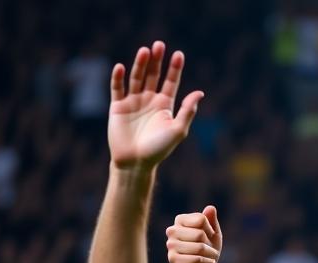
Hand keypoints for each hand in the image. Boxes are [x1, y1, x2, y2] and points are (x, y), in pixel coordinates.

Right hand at [108, 41, 202, 169]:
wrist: (136, 162)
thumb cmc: (159, 149)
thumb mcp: (177, 130)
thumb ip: (188, 111)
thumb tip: (200, 92)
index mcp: (165, 106)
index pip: (171, 82)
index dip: (174, 69)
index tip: (179, 54)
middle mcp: (149, 100)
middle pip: (153, 75)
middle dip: (157, 61)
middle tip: (159, 45)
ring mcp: (133, 101)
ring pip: (137, 78)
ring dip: (140, 64)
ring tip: (145, 51)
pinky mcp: (117, 106)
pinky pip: (117, 88)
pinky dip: (118, 77)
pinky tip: (121, 67)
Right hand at [167, 206, 221, 262]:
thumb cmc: (207, 249)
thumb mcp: (214, 234)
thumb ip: (212, 220)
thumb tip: (211, 208)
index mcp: (180, 220)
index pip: (201, 219)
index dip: (211, 230)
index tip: (209, 236)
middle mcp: (172, 230)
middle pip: (200, 234)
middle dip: (210, 245)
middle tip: (210, 250)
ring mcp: (170, 245)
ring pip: (199, 247)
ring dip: (211, 255)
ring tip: (210, 257)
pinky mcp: (172, 259)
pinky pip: (196, 259)